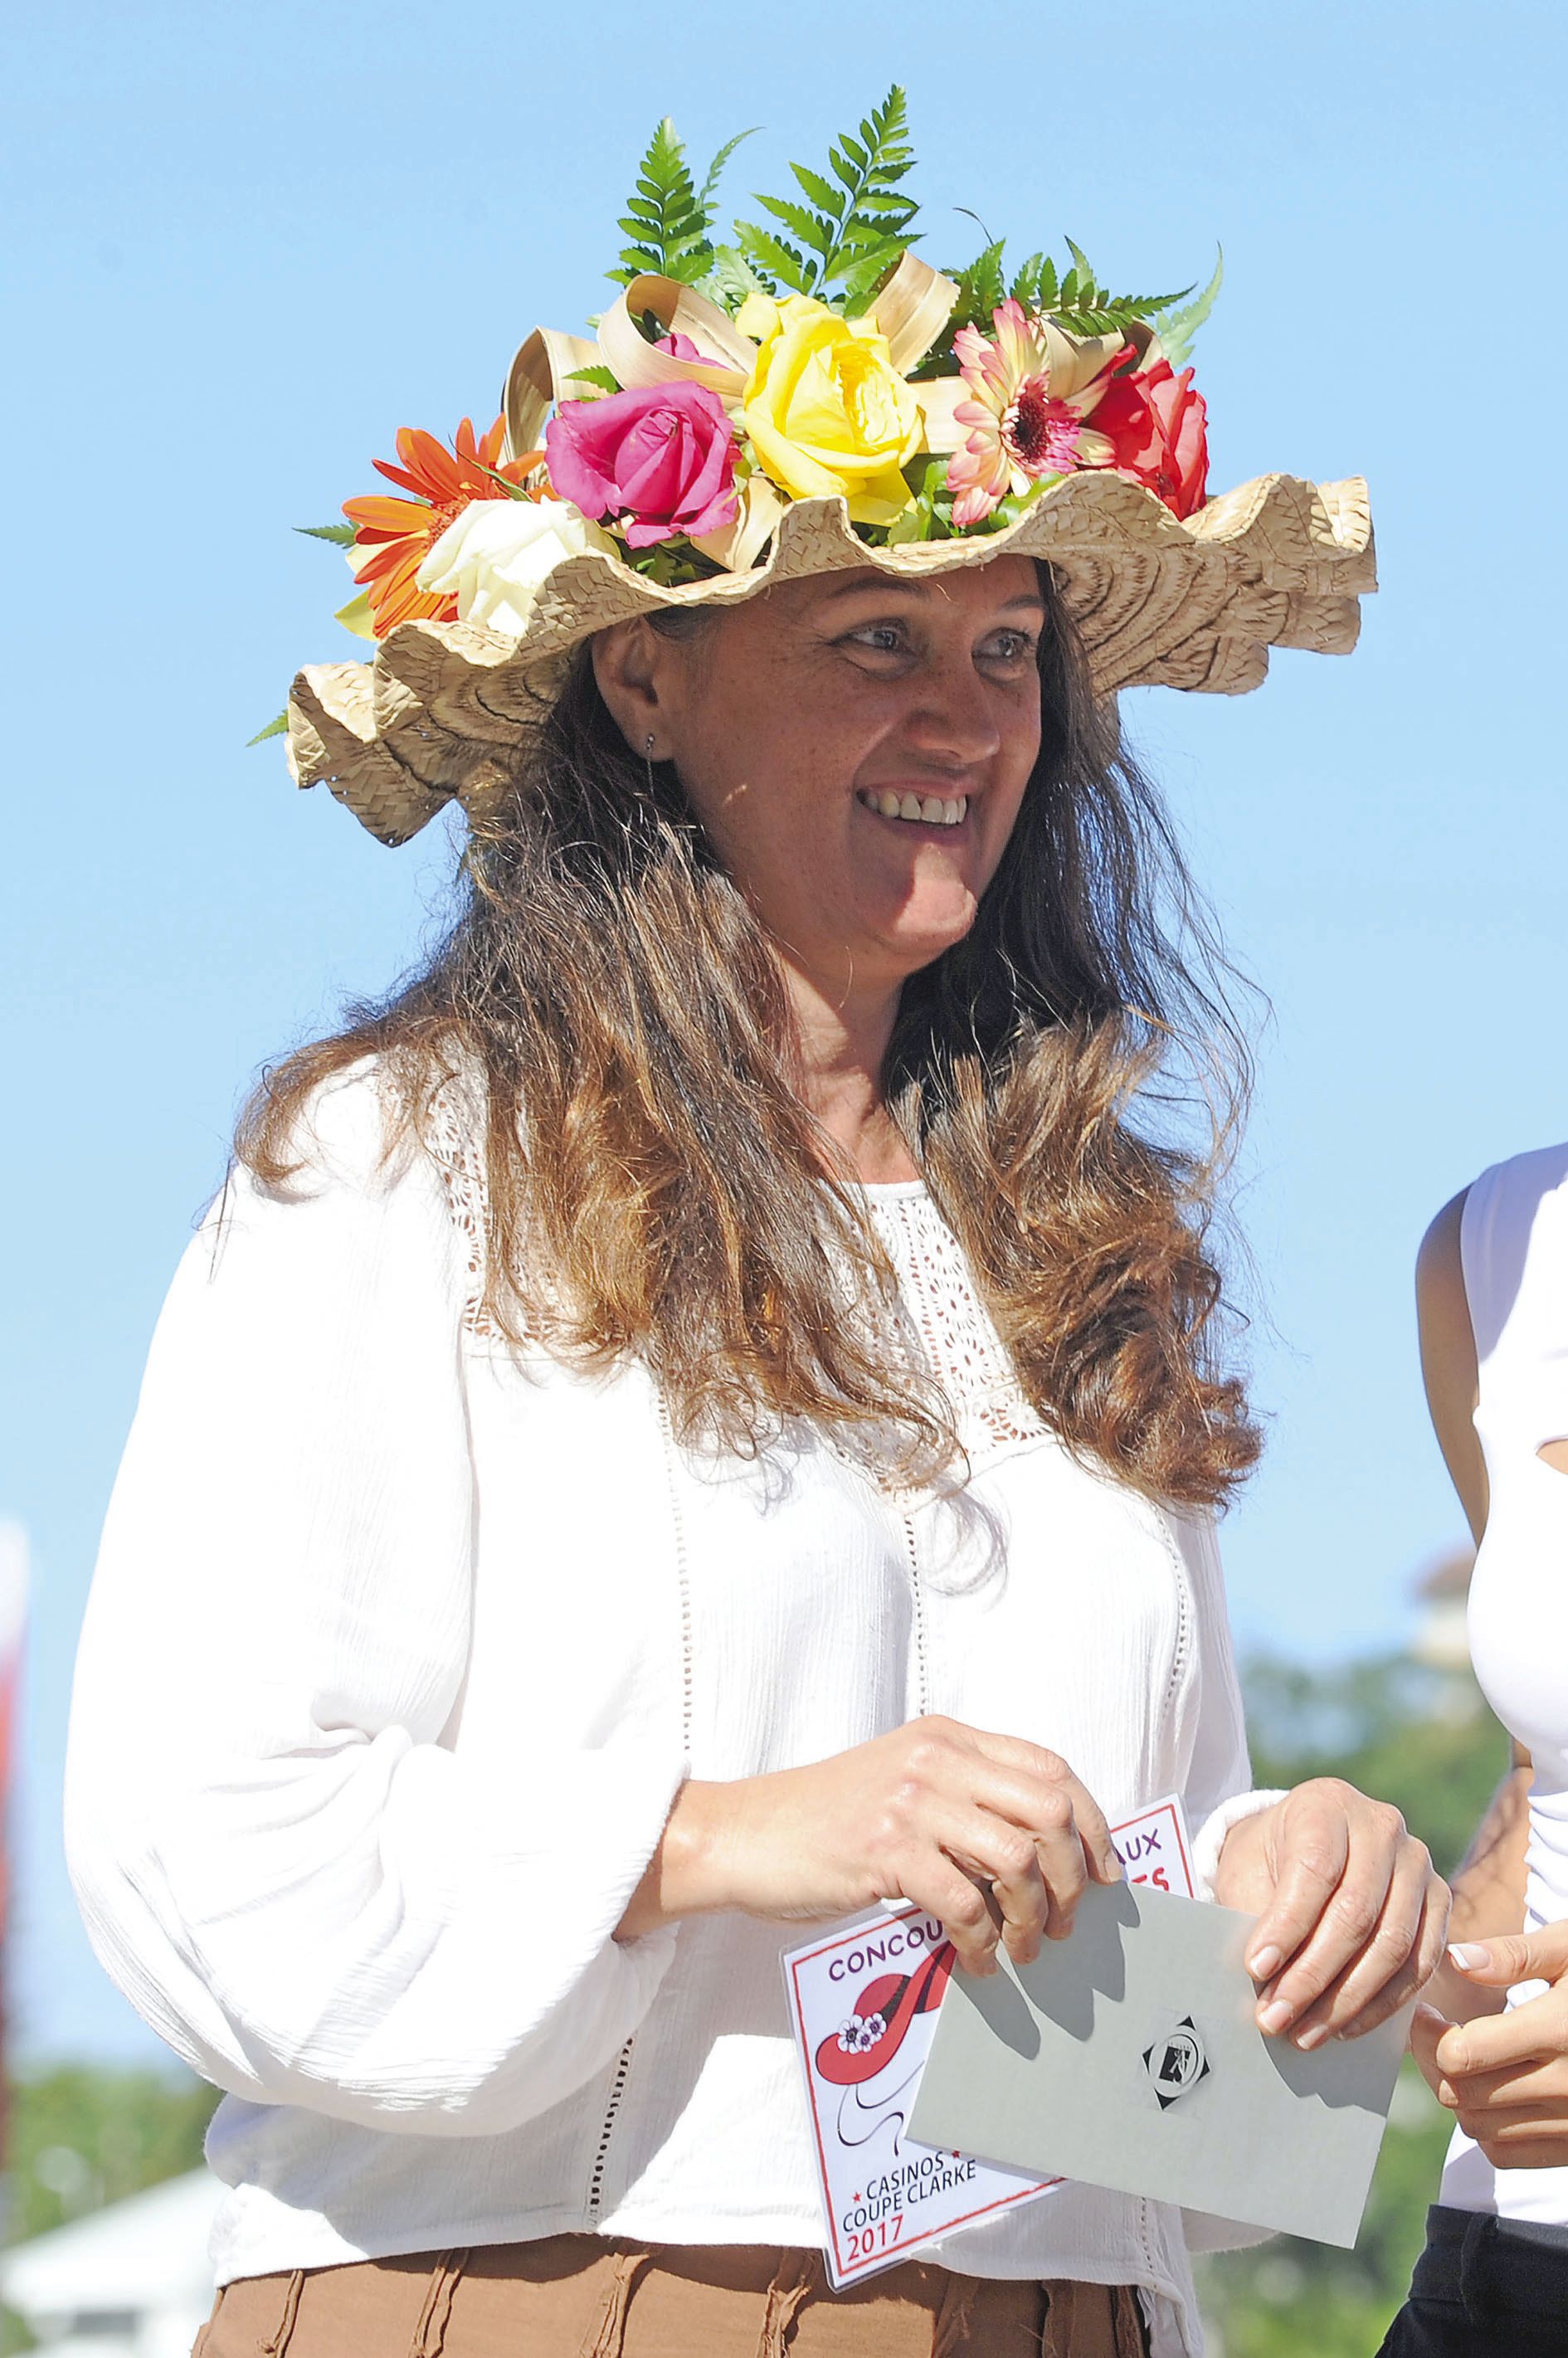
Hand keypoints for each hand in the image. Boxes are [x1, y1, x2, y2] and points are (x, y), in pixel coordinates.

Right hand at [618, 1716, 1121, 1975]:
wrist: (744, 1834)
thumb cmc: (825, 1821)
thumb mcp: (902, 1786)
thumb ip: (963, 1799)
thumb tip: (1040, 1857)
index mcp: (947, 1739)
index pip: (1051, 1769)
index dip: (1092, 1825)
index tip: (1104, 1875)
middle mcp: (937, 1759)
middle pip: (1050, 1810)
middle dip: (1073, 1877)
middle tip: (1065, 1924)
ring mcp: (910, 1801)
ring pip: (1017, 1859)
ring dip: (1034, 1918)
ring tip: (1022, 1950)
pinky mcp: (884, 1849)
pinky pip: (966, 1903)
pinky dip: (984, 1943)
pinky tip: (975, 1963)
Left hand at [1212, 1777, 1449, 2046]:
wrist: (1307, 1847)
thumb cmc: (1269, 1862)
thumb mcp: (1247, 1872)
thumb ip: (1255, 1916)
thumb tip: (1264, 1984)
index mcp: (1327, 1804)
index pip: (1314, 1870)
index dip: (1286, 1926)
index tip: (1256, 1970)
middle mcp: (1381, 1826)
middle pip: (1356, 1913)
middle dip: (1312, 1976)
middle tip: (1276, 2019)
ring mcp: (1418, 1863)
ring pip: (1392, 1944)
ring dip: (1347, 2001)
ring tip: (1305, 2034)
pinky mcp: (1439, 1900)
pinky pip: (1420, 1963)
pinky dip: (1383, 2004)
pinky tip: (1346, 2027)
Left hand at [1413, 1924, 1567, 2167]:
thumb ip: (1514, 1955)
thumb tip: (1457, 1960)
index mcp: (1560, 2030)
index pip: (1463, 2054)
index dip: (1429, 2034)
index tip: (1428, 2013)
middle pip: (1461, 2094)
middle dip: (1434, 2061)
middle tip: (1436, 2034)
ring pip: (1477, 2128)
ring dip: (1457, 2095)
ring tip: (1464, 2060)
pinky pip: (1507, 2154)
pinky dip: (1486, 2127)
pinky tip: (1493, 2090)